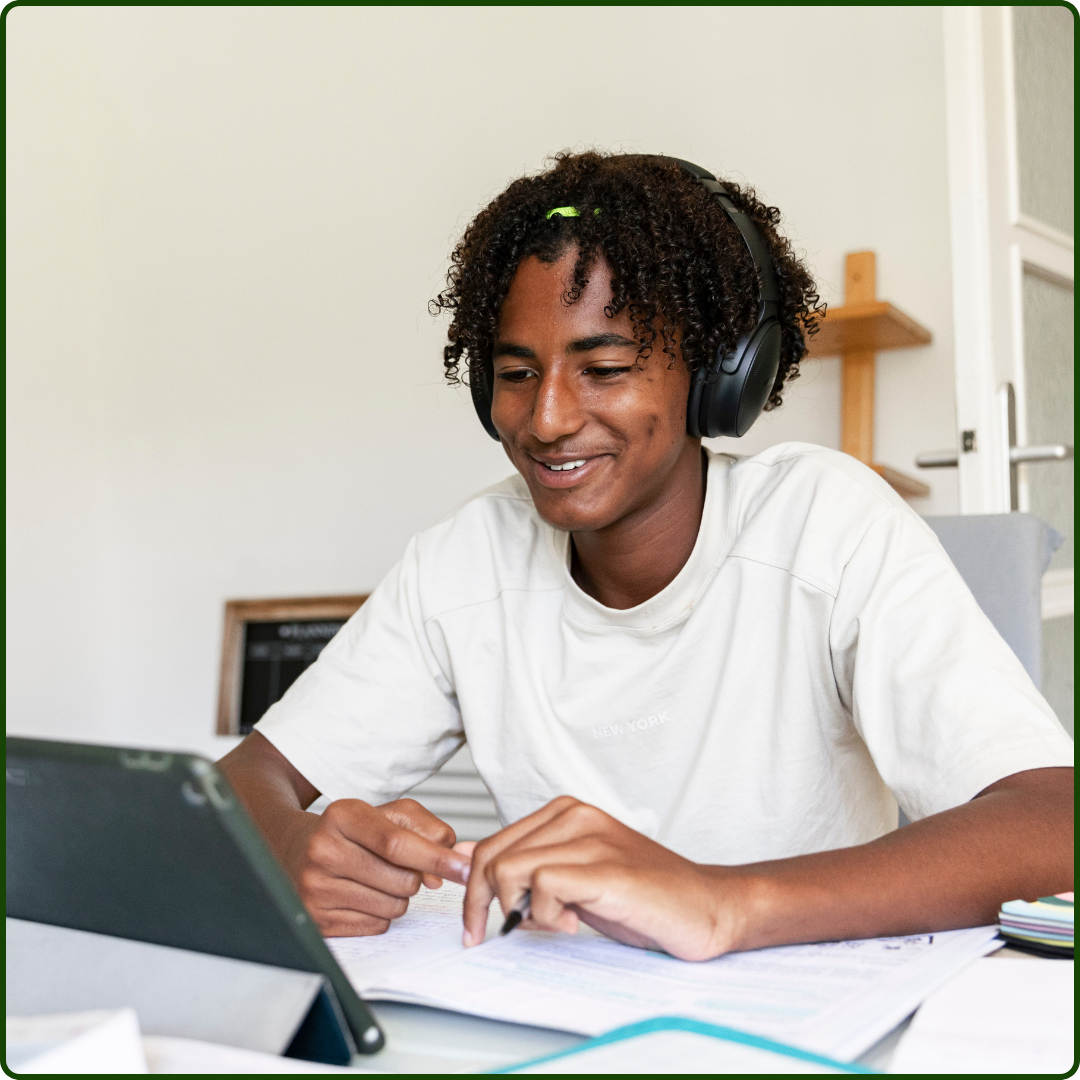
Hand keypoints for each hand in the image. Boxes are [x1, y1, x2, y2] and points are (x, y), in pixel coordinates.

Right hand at [281, 797, 470, 936]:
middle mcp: (324, 850)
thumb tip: (448, 867)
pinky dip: (380, 914)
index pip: (397, 842)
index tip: (466, 869)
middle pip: (401, 879)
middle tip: (396, 865)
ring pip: (393, 906)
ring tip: (376, 877)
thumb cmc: (352, 831)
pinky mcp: (316, 918)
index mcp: (343, 815)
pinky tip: (363, 894)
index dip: (436, 858)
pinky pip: (375, 926)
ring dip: (398, 896)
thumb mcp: (388, 813)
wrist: (297, 848)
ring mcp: (316, 887)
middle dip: (414, 876)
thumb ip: (427, 830)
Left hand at [461, 796, 744, 960]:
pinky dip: (546, 916)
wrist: (706, 907)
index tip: (477, 925)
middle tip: (505, 932)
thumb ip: (526, 866)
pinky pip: (544, 885)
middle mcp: (575, 816)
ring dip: (519, 910)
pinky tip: (574, 924)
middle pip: (493, 856)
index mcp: (565, 813)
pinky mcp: (606, 868)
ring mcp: (591, 838)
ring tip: (555, 924)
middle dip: (484, 904)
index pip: (492, 844)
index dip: (475, 890)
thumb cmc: (642, 897)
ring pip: (511, 868)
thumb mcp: (572, 879)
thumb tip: (467, 858)